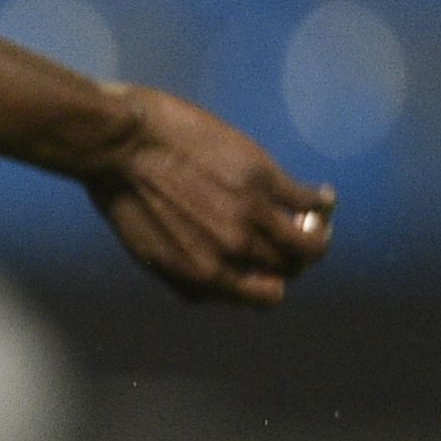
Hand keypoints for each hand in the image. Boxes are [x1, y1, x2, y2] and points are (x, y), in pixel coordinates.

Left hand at [83, 88, 333, 305]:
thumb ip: (183, 279)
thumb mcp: (147, 252)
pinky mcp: (263, 177)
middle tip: (294, 236)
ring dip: (319, 234)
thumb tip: (210, 294)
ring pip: (311, 243)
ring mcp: (253, 214)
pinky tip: (320, 195)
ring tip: (317, 219)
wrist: (118, 142)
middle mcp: (236, 251)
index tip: (271, 267)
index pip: (265, 297)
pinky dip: (323, 202)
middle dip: (294, 257)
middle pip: (290, 269)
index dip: (272, 283)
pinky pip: (311, 201)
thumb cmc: (123, 195)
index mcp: (206, 275)